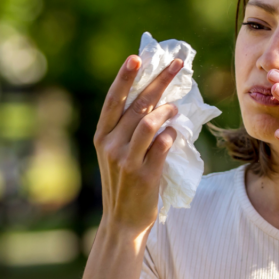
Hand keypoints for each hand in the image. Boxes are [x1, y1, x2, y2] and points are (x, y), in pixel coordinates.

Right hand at [93, 55, 182, 231]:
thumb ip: (127, 129)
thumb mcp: (116, 153)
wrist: (123, 221)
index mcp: (101, 136)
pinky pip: (162, 144)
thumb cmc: (124, 183)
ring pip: (150, 122)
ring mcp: (126, 160)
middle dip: (160, 81)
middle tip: (178, 65)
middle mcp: (110, 145)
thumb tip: (154, 98)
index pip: (113, 100)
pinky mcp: (145, 174)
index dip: (124, 77)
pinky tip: (175, 134)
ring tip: (176, 109)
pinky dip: (171, 134)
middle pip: (138, 105)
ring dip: (168, 110)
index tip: (137, 57)